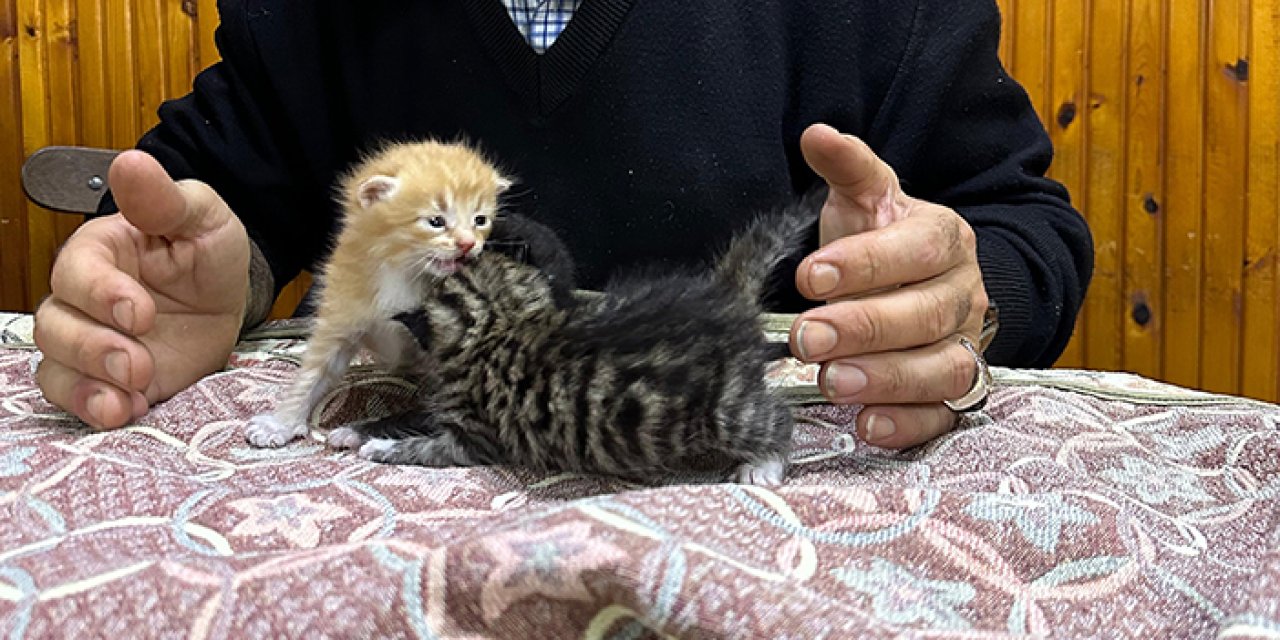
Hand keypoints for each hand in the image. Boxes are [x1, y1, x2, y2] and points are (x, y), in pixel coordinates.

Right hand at [34, 150, 249, 428]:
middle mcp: (81, 298)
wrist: (228, 300)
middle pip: (54, 326)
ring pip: (56, 366)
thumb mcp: (202, 217)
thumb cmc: (207, 252)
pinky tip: (128, 411)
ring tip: (132, 394)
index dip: (100, 295)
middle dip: (94, 349)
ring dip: (89, 385)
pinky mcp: (105, 379)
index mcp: (100, 252)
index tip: (139, 313)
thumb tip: (131, 161)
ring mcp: (89, 341)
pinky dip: (96, 409)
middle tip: (140, 364)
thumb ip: (165, 199)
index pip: (76, 272)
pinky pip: (76, 398)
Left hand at [789, 123, 988, 447]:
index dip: (865, 263)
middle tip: (805, 338)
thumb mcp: (865, 200)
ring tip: (833, 382)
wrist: (922, 284)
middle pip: (926, 315)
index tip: (809, 276)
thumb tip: (815, 134)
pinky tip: (868, 425)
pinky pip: (943, 416)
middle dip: (863, 328)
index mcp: (945, 239)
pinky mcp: (956, 395)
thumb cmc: (883, 241)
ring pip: (942, 369)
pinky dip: (909, 425)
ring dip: (887, 379)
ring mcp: (966, 347)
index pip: (916, 250)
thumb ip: (846, 168)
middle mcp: (965, 295)